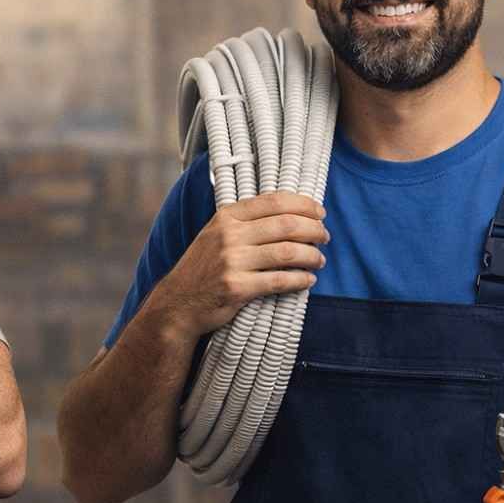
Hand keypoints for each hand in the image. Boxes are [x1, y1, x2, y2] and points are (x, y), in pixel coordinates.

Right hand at [146, 191, 327, 339]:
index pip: (275, 201)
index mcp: (227, 216)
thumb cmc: (204, 267)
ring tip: (319, 260)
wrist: (179, 302)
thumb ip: (246, 221)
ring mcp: (232, 261)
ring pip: (288, 252)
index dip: (304, 205)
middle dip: (314, 230)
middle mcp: (229, 235)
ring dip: (312, 256)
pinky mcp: (237, 287)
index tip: (320, 213)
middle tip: (324, 238)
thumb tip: (291, 213)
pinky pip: (280, 281)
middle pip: (286, 225)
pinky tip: (308, 280)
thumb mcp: (216, 233)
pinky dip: (301, 280)